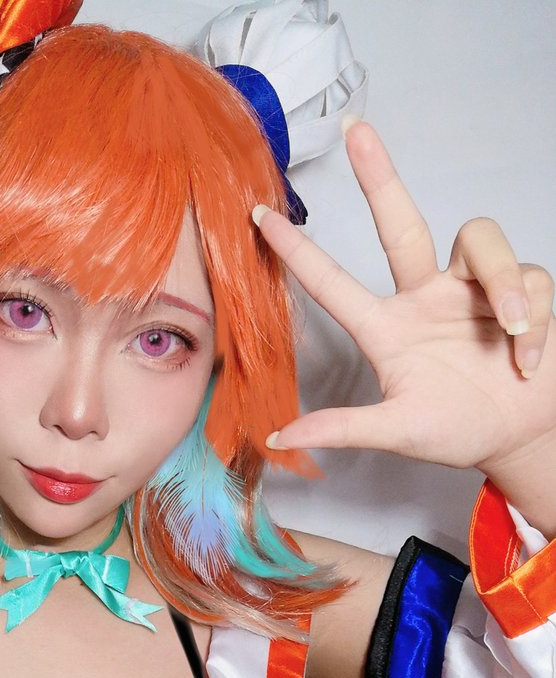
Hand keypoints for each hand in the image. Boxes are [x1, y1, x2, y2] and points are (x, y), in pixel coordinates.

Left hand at [254, 121, 555, 528]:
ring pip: (482, 241)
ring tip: (513, 333)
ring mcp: (473, 289)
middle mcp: (425, 297)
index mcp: (388, 328)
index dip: (297, 252)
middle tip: (357, 130)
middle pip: (400, 222)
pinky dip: (535, 327)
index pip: (333, 282)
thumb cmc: (459, 431)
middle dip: (380, 175)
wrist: (522, 438)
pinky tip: (529, 362)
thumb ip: (343, 428)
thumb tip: (278, 437)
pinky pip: (529, 285)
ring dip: (504, 284)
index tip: (259, 217)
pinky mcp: (521, 290)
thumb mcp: (397, 431)